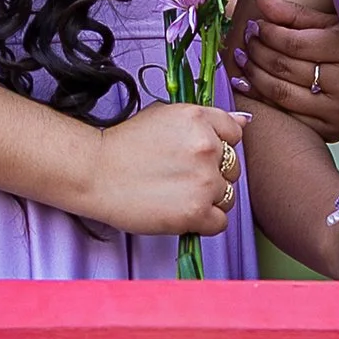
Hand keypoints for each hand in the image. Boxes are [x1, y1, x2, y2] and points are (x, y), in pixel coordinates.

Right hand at [89, 101, 247, 235]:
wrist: (94, 173)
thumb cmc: (123, 145)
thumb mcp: (164, 116)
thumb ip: (205, 121)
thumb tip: (245, 122)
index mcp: (198, 118)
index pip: (235, 134)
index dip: (219, 146)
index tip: (198, 155)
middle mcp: (206, 147)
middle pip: (233, 167)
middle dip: (213, 174)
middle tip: (181, 177)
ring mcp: (203, 180)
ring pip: (228, 196)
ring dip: (208, 199)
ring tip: (177, 195)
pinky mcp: (196, 211)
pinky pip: (220, 222)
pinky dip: (204, 223)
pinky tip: (180, 213)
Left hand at [232, 0, 338, 138]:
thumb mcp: (330, 26)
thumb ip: (293, 14)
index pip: (294, 43)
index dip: (268, 33)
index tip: (255, 25)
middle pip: (284, 67)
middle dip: (257, 52)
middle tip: (246, 40)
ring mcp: (337, 109)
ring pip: (281, 92)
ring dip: (254, 75)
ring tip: (243, 59)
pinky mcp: (330, 129)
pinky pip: (286, 114)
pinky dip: (261, 98)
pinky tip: (247, 84)